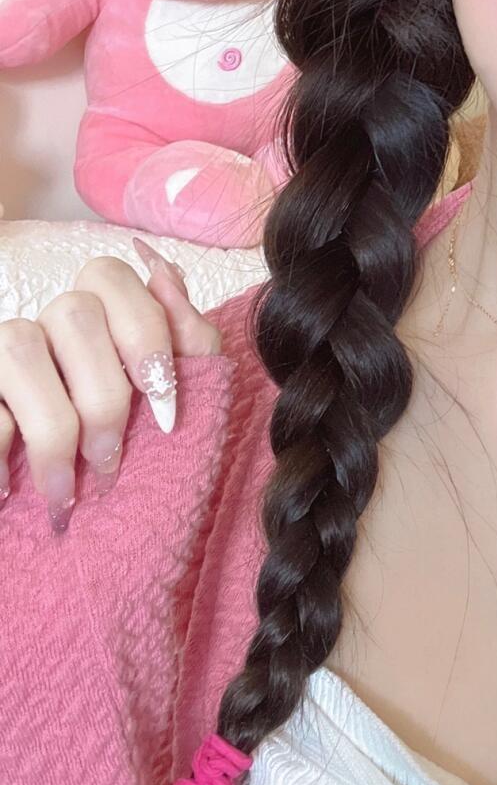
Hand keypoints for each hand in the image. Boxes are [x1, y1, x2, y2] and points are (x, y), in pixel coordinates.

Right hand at [0, 237, 221, 533]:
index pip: (111, 275)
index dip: (145, 334)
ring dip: (52, 430)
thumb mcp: (182, 392)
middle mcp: (48, 319)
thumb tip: (166, 272)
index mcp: (101, 309)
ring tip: (65, 492)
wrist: (98, 512)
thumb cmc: (140, 440)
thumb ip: (190, 338)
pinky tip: (11, 490)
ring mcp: (4, 350)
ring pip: (20, 345)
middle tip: (111, 463)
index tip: (166, 411)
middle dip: (102, 397)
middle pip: (73, 311)